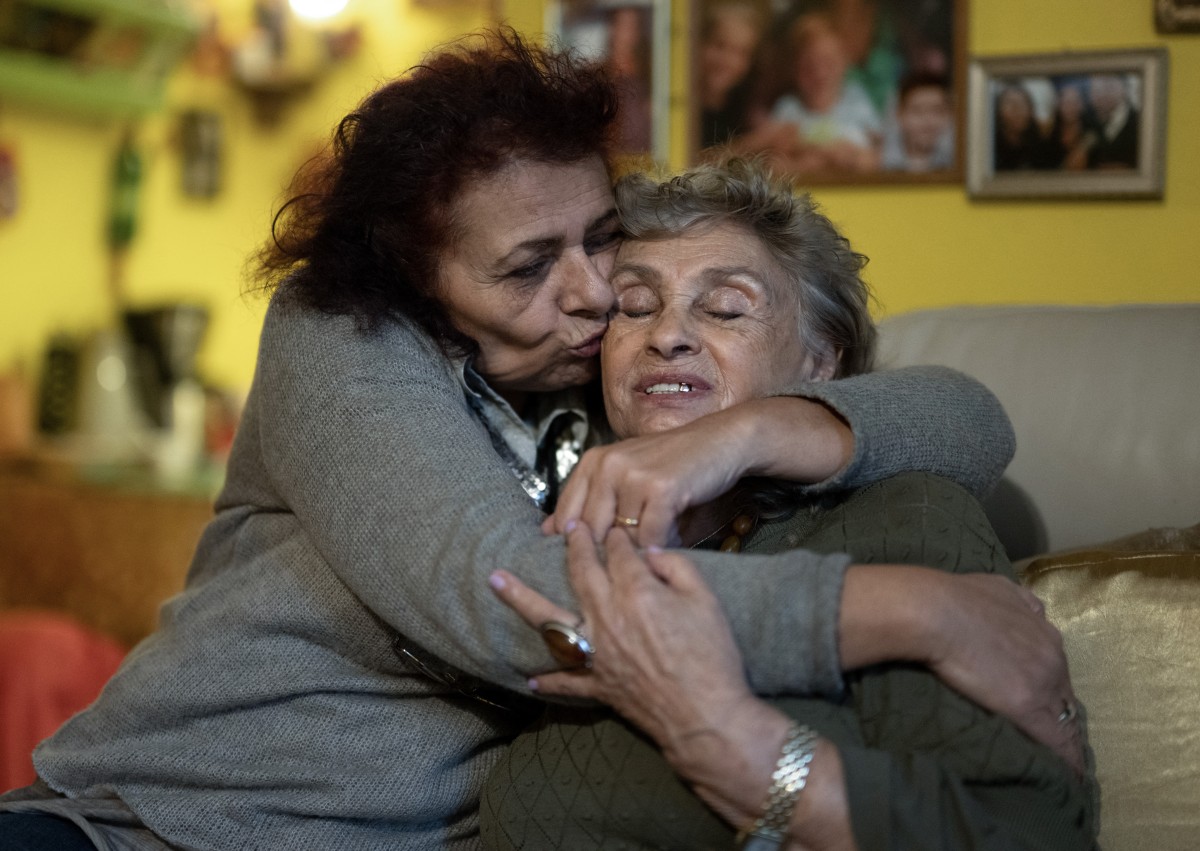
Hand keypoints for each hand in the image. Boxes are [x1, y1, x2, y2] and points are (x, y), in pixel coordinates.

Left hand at [491, 527, 857, 844]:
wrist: (706, 717)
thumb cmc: (712, 658)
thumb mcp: (706, 601)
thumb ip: (677, 568)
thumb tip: (652, 555)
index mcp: (636, 592)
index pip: (619, 553)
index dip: (617, 537)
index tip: (615, 529)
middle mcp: (607, 617)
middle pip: (580, 572)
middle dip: (573, 546)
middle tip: (566, 528)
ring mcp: (597, 653)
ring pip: (550, 620)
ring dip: (520, 598)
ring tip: (495, 580)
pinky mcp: (598, 685)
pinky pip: (566, 682)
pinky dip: (548, 681)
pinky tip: (530, 677)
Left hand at [544, 422, 744, 547]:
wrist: (719, 442)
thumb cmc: (673, 463)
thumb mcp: (624, 474)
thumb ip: (590, 500)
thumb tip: (549, 531)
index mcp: (592, 462)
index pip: (565, 517)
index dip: (575, 547)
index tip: (590, 563)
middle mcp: (607, 465)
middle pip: (591, 533)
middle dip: (608, 556)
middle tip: (624, 568)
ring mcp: (632, 475)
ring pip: (622, 538)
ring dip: (639, 551)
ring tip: (653, 547)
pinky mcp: (660, 489)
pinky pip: (650, 537)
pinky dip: (661, 547)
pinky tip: (671, 540)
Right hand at [839, 566, 1084, 775]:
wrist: (935, 611)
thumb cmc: (954, 597)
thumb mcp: (998, 589)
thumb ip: (1019, 602)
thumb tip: (1028, 609)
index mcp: (1044, 631)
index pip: (1057, 669)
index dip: (1050, 687)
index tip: (1047, 702)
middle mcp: (1053, 655)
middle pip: (1066, 693)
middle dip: (1059, 709)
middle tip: (1049, 729)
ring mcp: (1044, 682)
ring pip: (1066, 717)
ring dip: (1063, 732)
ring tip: (1061, 756)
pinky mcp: (1029, 707)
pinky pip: (1059, 740)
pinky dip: (1065, 757)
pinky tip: (1068, 773)